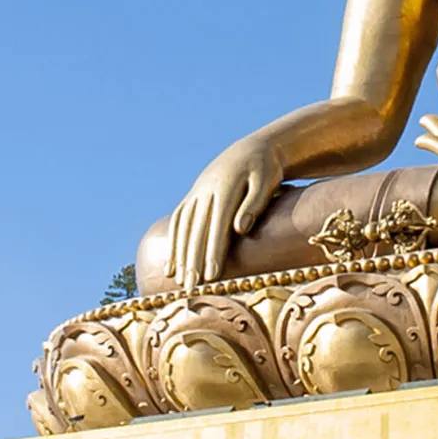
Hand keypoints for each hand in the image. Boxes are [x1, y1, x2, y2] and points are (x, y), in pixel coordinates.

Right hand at [168, 130, 283, 287]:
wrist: (250, 150)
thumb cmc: (265, 169)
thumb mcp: (266, 181)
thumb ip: (254, 204)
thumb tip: (240, 229)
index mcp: (225, 188)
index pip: (217, 225)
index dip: (213, 251)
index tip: (212, 276)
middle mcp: (205, 191)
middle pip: (196, 231)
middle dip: (193, 261)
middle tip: (192, 288)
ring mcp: (196, 194)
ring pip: (183, 228)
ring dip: (180, 256)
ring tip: (180, 282)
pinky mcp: (192, 198)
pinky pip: (177, 223)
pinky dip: (172, 245)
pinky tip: (170, 266)